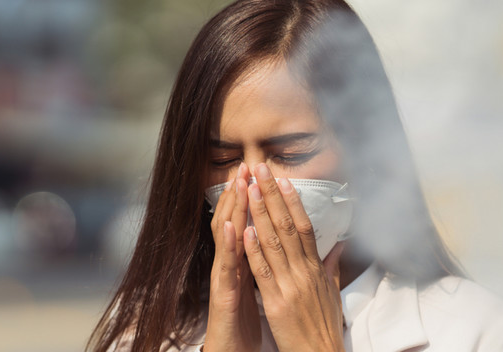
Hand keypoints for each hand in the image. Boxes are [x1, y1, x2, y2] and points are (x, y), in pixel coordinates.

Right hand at [204, 163, 260, 351]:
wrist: (231, 349)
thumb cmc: (244, 322)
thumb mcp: (260, 288)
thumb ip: (268, 265)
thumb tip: (280, 248)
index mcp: (246, 261)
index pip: (250, 223)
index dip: (256, 200)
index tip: (264, 175)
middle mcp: (232, 264)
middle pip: (236, 223)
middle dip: (241, 195)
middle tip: (246, 167)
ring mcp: (225, 277)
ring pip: (227, 238)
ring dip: (231, 210)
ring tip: (236, 185)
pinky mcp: (222, 294)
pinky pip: (226, 267)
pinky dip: (229, 245)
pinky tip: (231, 227)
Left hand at [243, 163, 344, 351]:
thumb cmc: (324, 328)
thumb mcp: (333, 294)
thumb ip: (332, 267)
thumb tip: (337, 246)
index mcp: (316, 269)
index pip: (304, 227)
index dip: (293, 201)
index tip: (283, 180)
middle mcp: (305, 272)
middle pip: (288, 226)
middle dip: (272, 196)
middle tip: (261, 170)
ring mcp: (291, 285)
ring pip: (274, 242)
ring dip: (260, 213)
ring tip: (249, 188)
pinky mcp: (277, 302)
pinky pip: (263, 271)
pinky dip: (254, 249)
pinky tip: (246, 229)